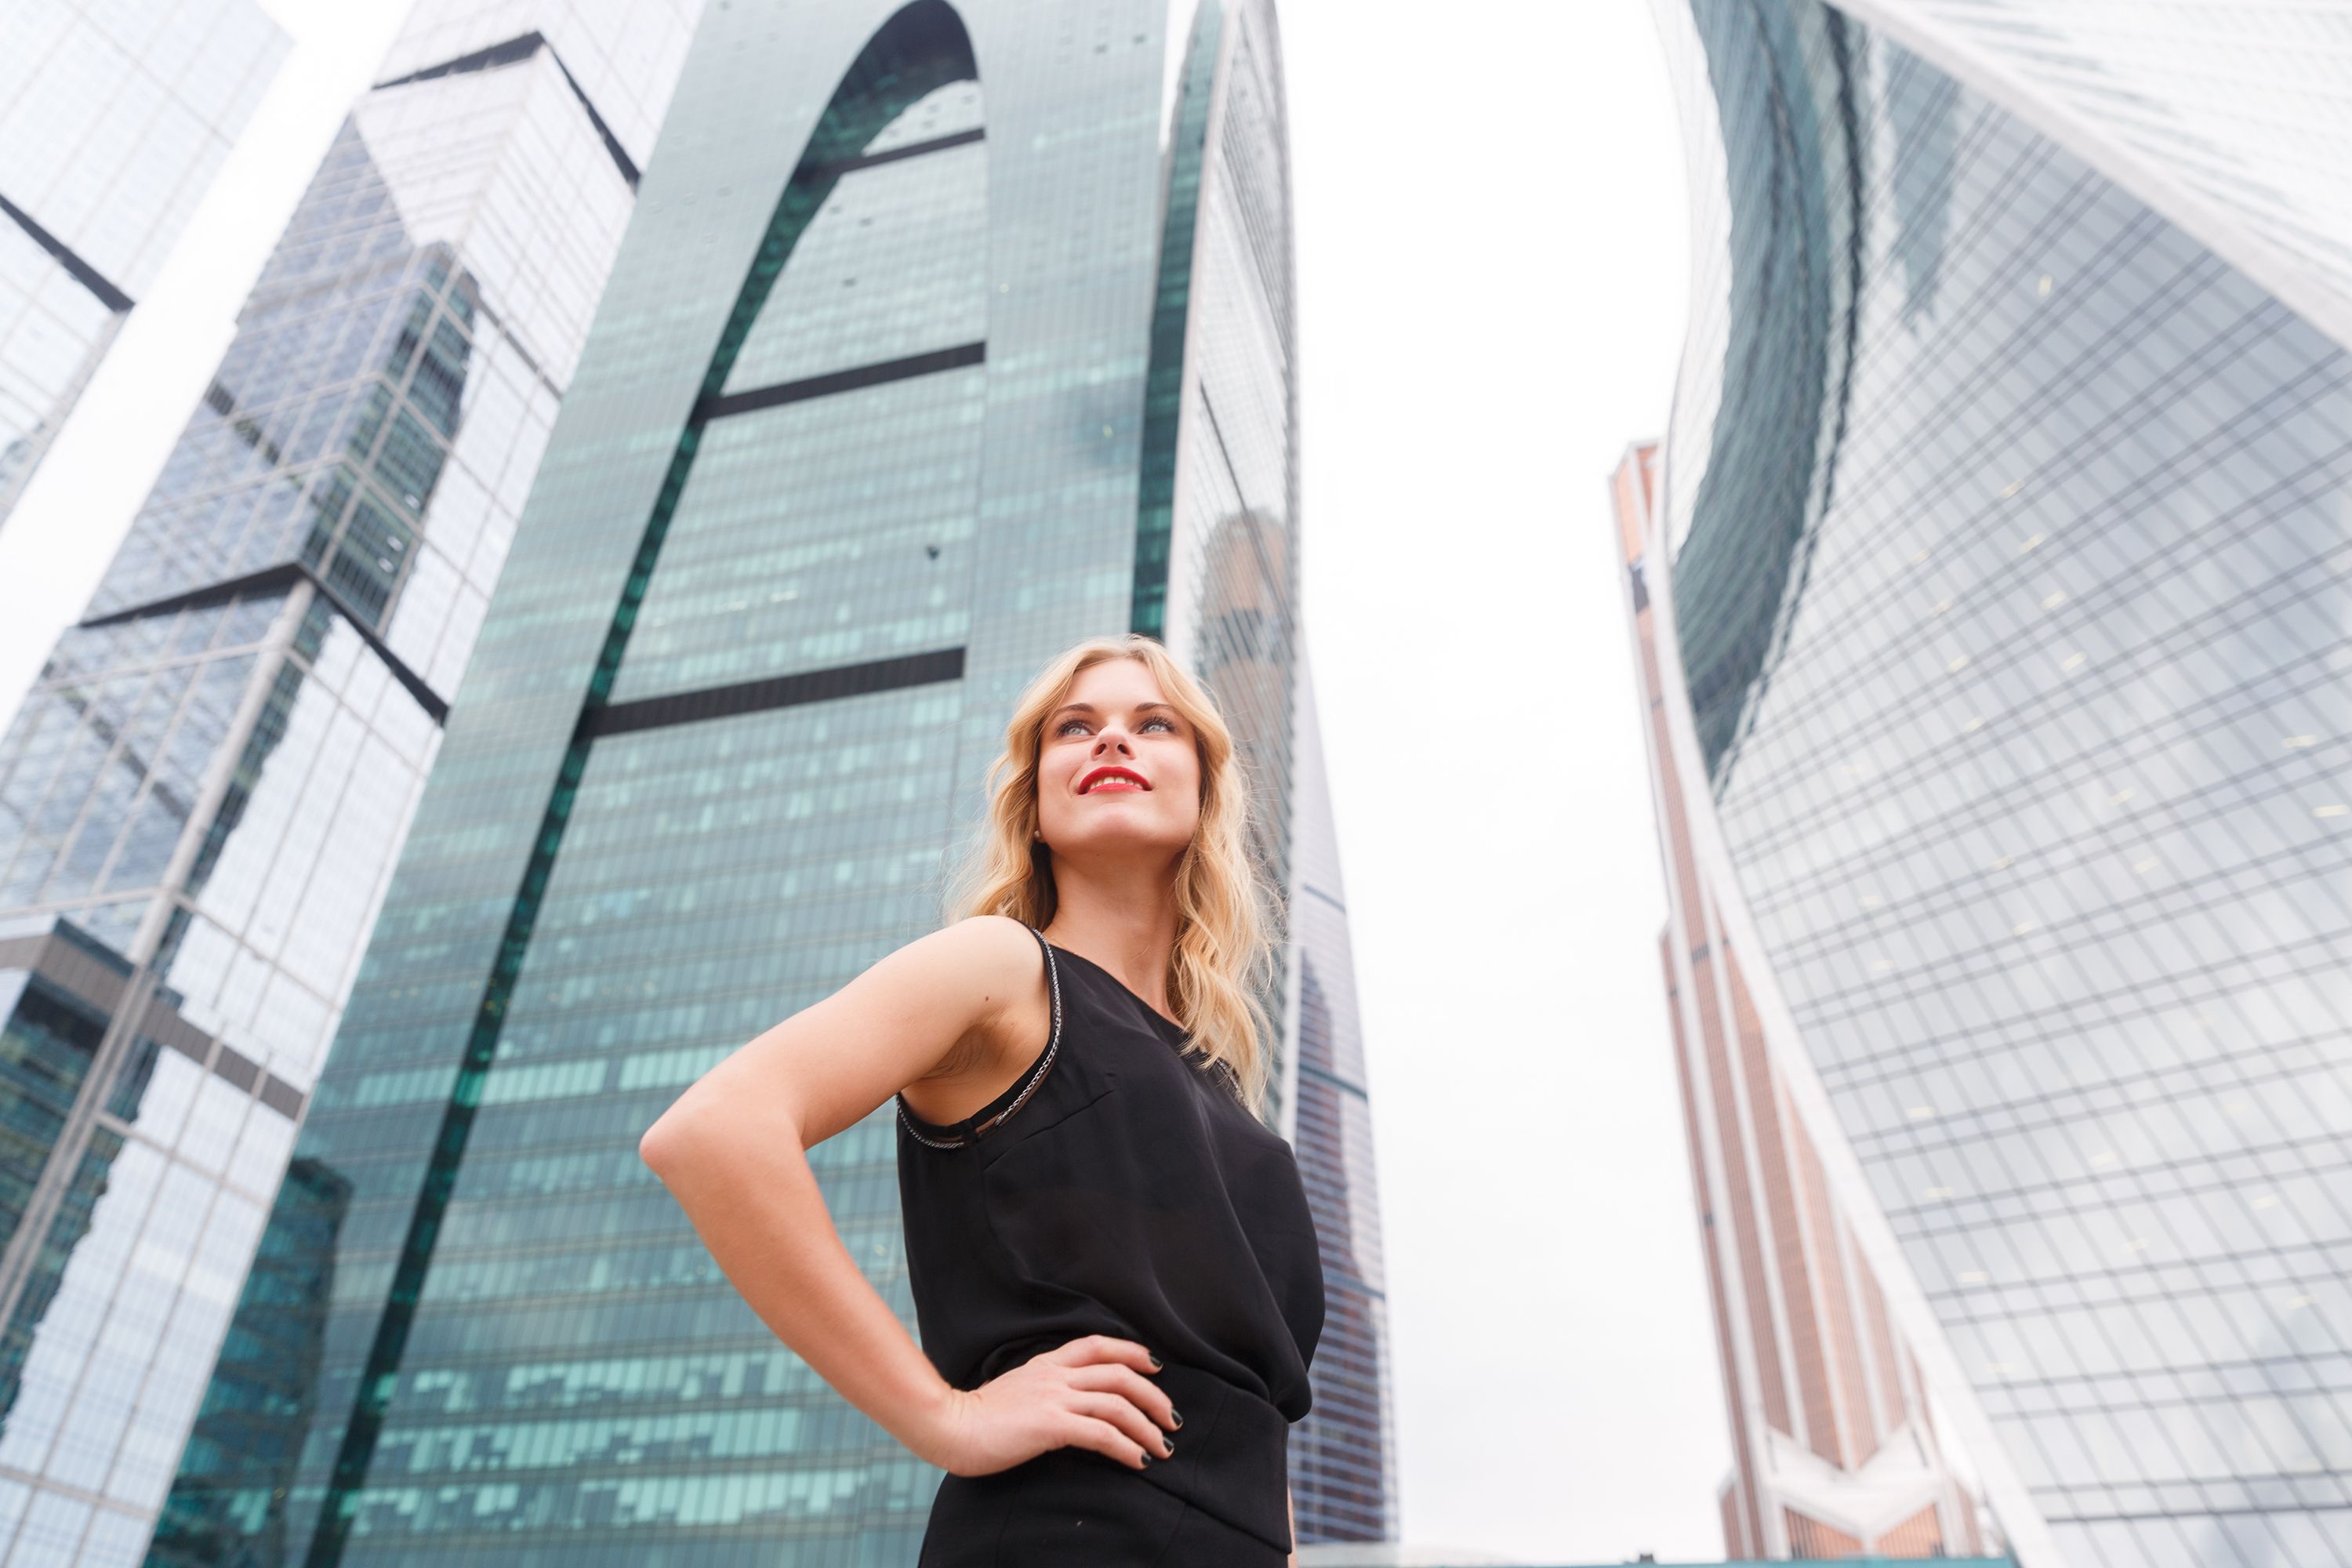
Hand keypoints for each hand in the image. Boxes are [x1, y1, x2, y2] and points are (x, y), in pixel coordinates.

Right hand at [918, 1335, 1181, 1476]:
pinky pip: (1102, 1434)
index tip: (1155, 1365)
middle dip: (1153, 1395)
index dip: (1132, 1351)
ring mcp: (1053, 1398)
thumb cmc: (978, 1417)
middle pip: (1119, 1373)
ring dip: (1148, 1426)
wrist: (948, 1427)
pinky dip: (1128, 1447)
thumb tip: (1069, 1404)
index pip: (1097, 1344)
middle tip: (1171, 1417)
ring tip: (1164, 1446)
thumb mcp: (1017, 1392)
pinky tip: (1140, 1460)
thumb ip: (1043, 1389)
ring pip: (1117, 1403)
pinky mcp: (1050, 1425)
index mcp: (1046, 1363)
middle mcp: (1054, 1375)